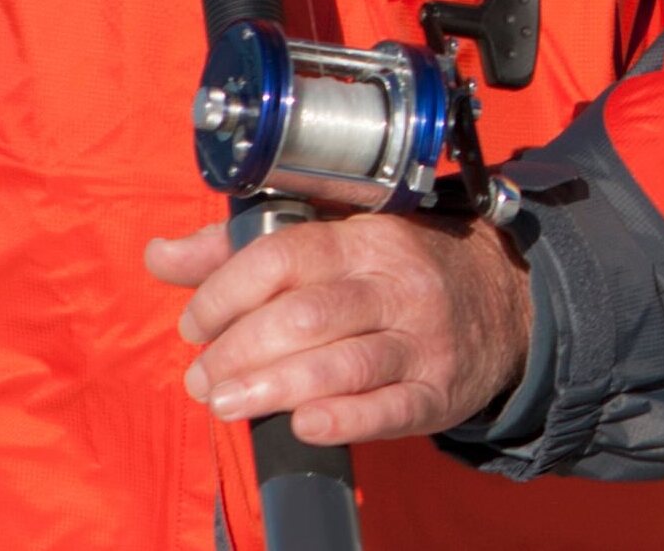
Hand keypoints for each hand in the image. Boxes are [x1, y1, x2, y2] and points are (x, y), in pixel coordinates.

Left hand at [144, 210, 530, 446]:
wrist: (501, 301)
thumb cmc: (394, 270)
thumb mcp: (329, 240)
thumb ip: (240, 249)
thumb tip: (162, 255)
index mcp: (363, 239)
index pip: (283, 257)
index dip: (224, 294)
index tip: (196, 323)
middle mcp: (395, 285)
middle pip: (305, 316)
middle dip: (238, 351)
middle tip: (203, 379)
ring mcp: (421, 340)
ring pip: (342, 363)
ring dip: (272, 388)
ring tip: (226, 404)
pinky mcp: (438, 391)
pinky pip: (389, 409)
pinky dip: (342, 419)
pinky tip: (301, 425)